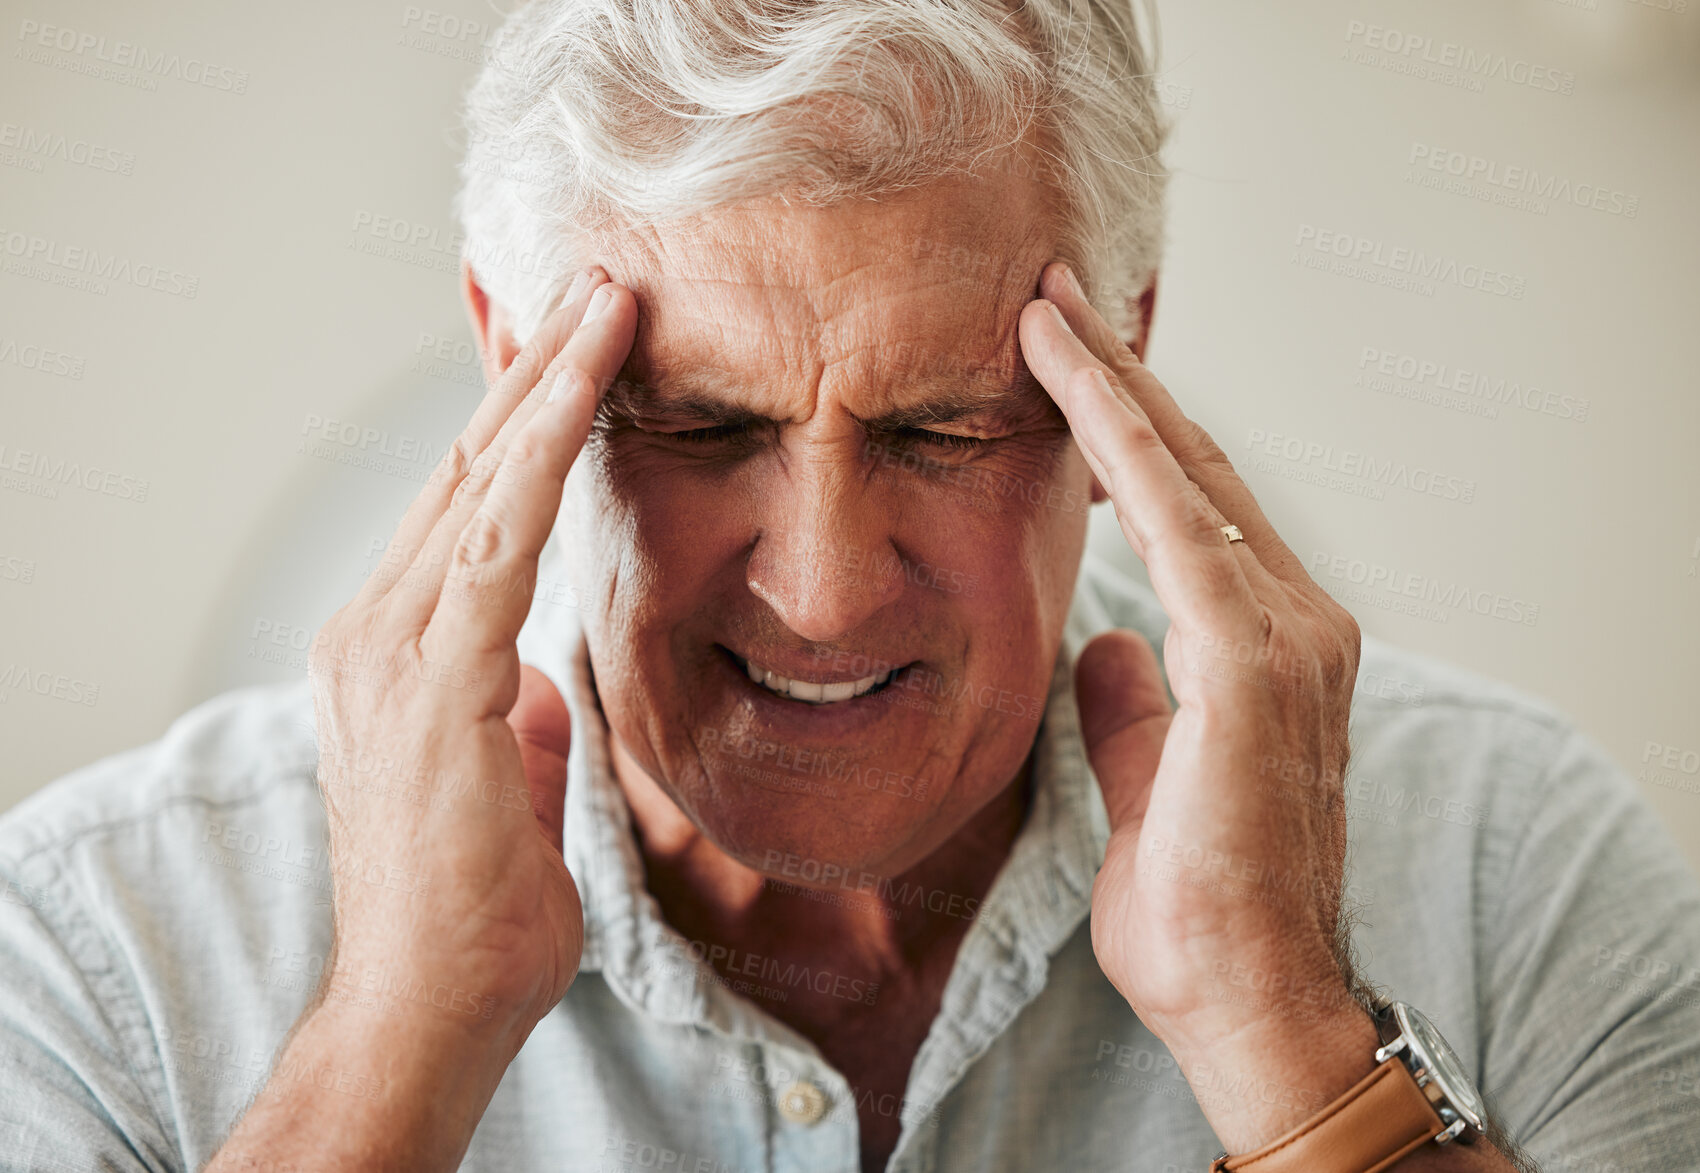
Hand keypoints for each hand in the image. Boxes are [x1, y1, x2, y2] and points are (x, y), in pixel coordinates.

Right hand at [307, 267, 634, 1044]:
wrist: (426, 1004)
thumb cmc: (473, 907)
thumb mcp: (504, 779)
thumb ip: (512, 712)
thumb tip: (540, 679)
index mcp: (392, 648)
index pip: (464, 506)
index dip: (519, 421)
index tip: (575, 346)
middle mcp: (373, 627)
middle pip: (467, 468)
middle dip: (536, 370)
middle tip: (600, 283)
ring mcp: (390, 648)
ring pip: (481, 481)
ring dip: (551, 384)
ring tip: (611, 300)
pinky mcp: (432, 678)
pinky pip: (498, 541)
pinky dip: (545, 457)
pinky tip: (588, 386)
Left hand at [1019, 262, 1377, 1151]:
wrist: (1249, 999)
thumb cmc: (1200, 908)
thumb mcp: (1148, 783)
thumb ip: (1135, 705)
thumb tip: (1106, 643)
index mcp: (1267, 648)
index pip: (1188, 510)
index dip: (1128, 431)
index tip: (1063, 362)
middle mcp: (1294, 619)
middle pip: (1190, 467)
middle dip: (1118, 377)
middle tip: (1047, 295)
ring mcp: (1285, 632)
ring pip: (1183, 470)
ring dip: (1112, 382)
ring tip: (1042, 305)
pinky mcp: (1253, 657)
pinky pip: (1173, 516)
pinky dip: (1118, 437)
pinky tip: (1065, 377)